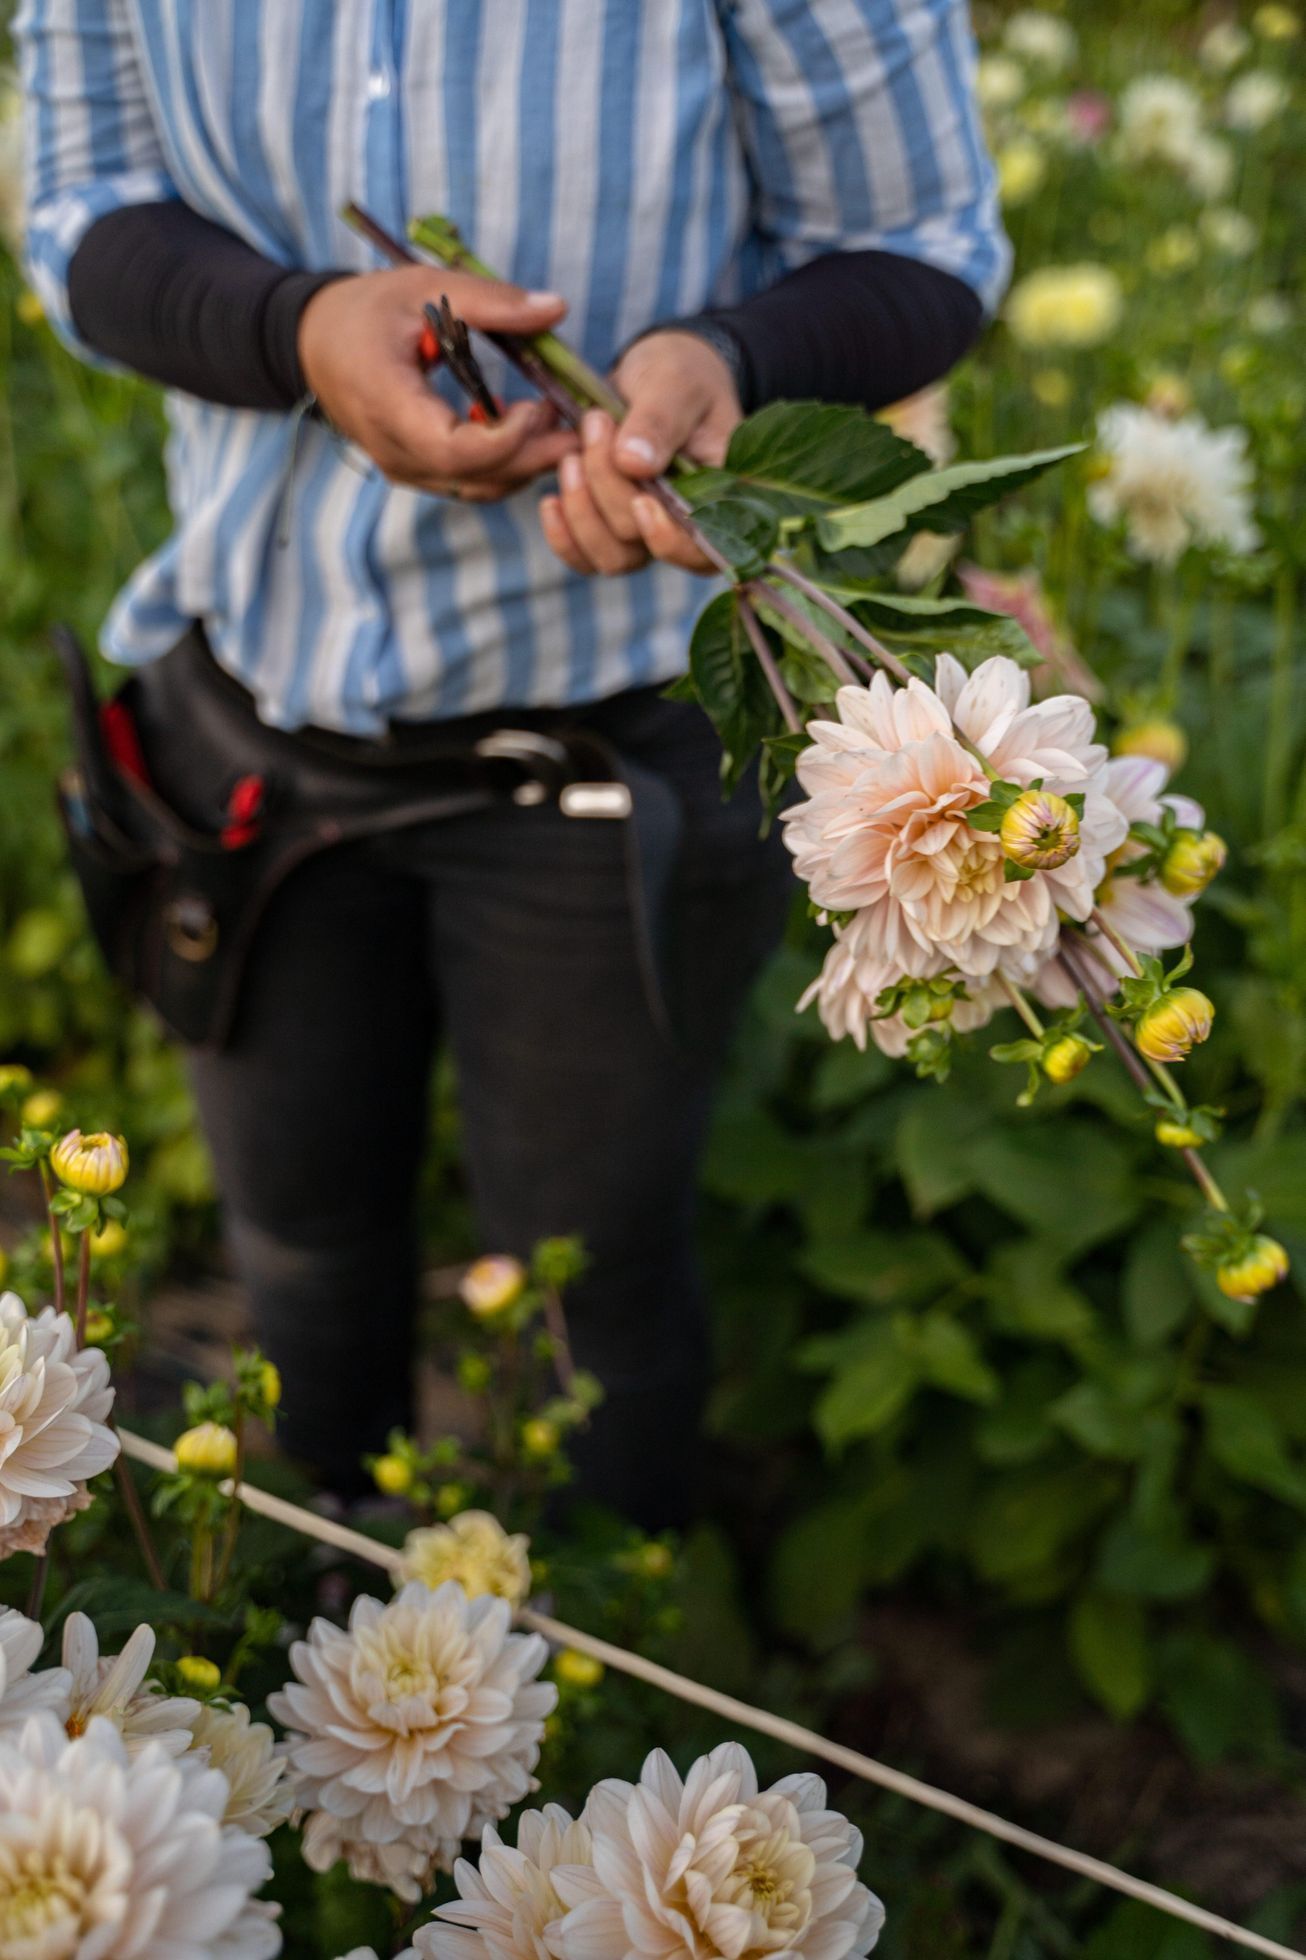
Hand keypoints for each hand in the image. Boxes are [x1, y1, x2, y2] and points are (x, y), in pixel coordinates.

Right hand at [297, 266, 578, 500]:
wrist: (314, 343)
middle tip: (578, 428)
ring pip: (478, 488)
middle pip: (475, 477)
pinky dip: (506, 464)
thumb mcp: (423, 287)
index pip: (452, 448)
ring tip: (560, 423)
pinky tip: (529, 427)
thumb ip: (491, 301)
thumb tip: (557, 307)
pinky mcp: (416, 472)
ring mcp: (404, 469)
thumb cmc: (367, 310)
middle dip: (532, 456)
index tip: (538, 406)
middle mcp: (393, 450)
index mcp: (386, 402)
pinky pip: (470, 482)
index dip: (503, 439)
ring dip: (525, 464)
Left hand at [539, 330, 741, 575]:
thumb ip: (659, 421)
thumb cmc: (679, 374)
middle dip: (608, 488)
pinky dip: (562, 534)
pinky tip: (549, 500)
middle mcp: (684, 527)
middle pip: (641, 543)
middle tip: (595, 423)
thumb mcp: (674, 383)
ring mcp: (646, 533)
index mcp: (720, 498)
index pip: (702, 551)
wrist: (652, 375)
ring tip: (570, 456)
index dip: (671, 541)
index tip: (640, 501)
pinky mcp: (610, 528)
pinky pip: (584, 554)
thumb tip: (633, 464)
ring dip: (582, 512)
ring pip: (611, 557)